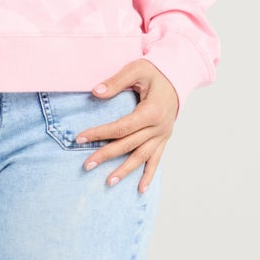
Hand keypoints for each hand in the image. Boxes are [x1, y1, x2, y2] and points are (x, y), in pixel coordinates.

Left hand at [73, 62, 178, 192]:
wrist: (178, 77)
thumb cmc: (156, 72)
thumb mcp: (137, 70)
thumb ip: (116, 82)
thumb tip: (95, 93)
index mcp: (151, 111)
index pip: (121, 127)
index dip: (100, 133)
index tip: (80, 138)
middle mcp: (158, 127)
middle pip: (128, 144)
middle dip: (106, 155)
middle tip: (86, 165)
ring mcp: (162, 135)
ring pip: (142, 157)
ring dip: (125, 171)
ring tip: (108, 182)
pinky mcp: (164, 139)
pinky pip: (156, 160)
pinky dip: (149, 175)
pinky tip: (140, 190)